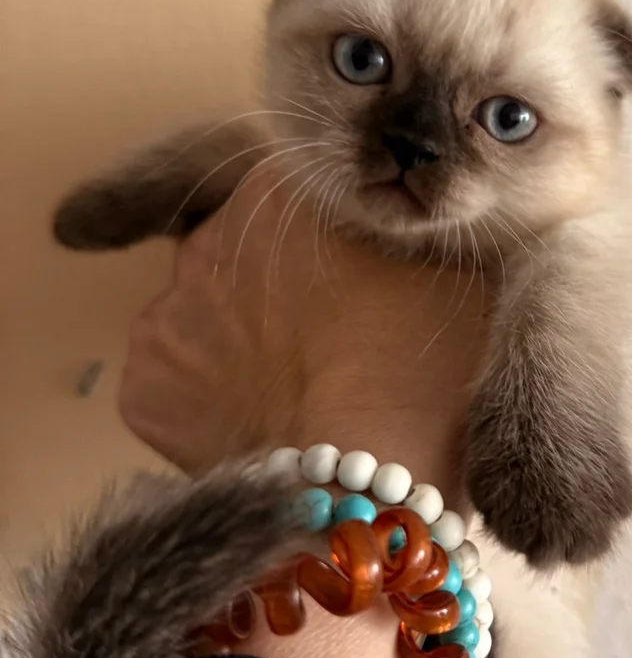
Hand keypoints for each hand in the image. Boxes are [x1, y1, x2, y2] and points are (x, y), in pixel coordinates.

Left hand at [118, 169, 489, 657]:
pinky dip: (213, 401)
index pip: (304, 191)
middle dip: (288, 287)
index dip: (339, 236)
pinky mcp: (144, 387)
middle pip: (251, 251)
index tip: (367, 276)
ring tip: (306, 391)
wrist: (376, 472)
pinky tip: (265, 424)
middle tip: (345, 342)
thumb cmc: (431, 363)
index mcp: (284, 185)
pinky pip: (179, 383)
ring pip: (210, 317)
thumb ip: (422, 224)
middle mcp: (210, 234)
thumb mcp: (462, 262)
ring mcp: (168, 312)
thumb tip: (420, 213)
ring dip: (247, 342)